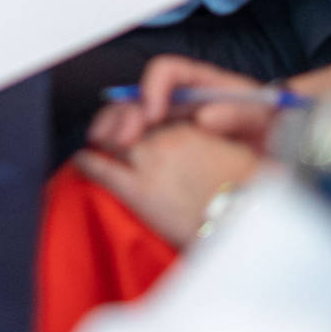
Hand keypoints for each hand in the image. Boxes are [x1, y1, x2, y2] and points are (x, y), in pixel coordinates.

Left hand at [74, 122, 260, 248]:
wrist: (243, 221)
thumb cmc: (248, 192)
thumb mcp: (235, 153)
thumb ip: (213, 138)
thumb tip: (203, 126)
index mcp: (190, 127)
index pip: (154, 110)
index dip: (141, 112)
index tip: (138, 118)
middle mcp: (166, 139)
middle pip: (129, 120)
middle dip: (115, 121)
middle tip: (106, 129)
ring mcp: (149, 162)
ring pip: (113, 141)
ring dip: (102, 138)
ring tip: (95, 140)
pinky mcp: (138, 190)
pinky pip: (102, 168)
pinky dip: (89, 162)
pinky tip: (83, 160)